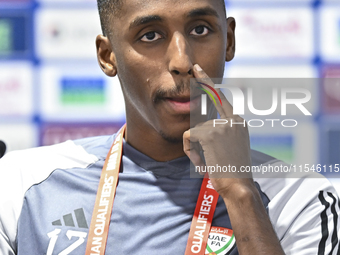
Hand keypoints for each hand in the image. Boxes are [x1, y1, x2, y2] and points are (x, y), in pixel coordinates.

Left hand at [183, 64, 254, 198]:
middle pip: (207, 101)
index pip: (221, 97)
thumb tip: (200, 124)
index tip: (198, 69)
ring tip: (207, 160)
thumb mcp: (229, 146)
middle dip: (201, 91)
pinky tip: (202, 162)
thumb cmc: (232, 169)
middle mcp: (232, 119)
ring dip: (195, 147)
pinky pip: (189, 137)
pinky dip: (191, 151)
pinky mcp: (211, 133)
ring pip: (194, 128)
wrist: (239, 186)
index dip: (208, 82)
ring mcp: (222, 125)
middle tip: (195, 70)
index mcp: (237, 122)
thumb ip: (219, 131)